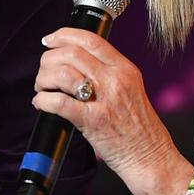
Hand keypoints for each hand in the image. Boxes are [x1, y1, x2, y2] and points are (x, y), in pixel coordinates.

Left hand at [34, 28, 193, 194]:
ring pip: (62, 73)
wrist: (152, 159)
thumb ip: (108, 75)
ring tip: (42, 89)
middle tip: (43, 71)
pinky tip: (41, 104)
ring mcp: (105, 100)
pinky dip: (42, 101)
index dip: (64, 35)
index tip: (50, 40)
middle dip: (48, 59)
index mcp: (125, 69)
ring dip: (43, 79)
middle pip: (72, 53)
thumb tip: (75, 64)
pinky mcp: (93, 121)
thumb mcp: (131, 91)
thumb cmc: (140, 130)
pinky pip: (58, 103)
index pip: (91, 39)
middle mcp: (116, 80)